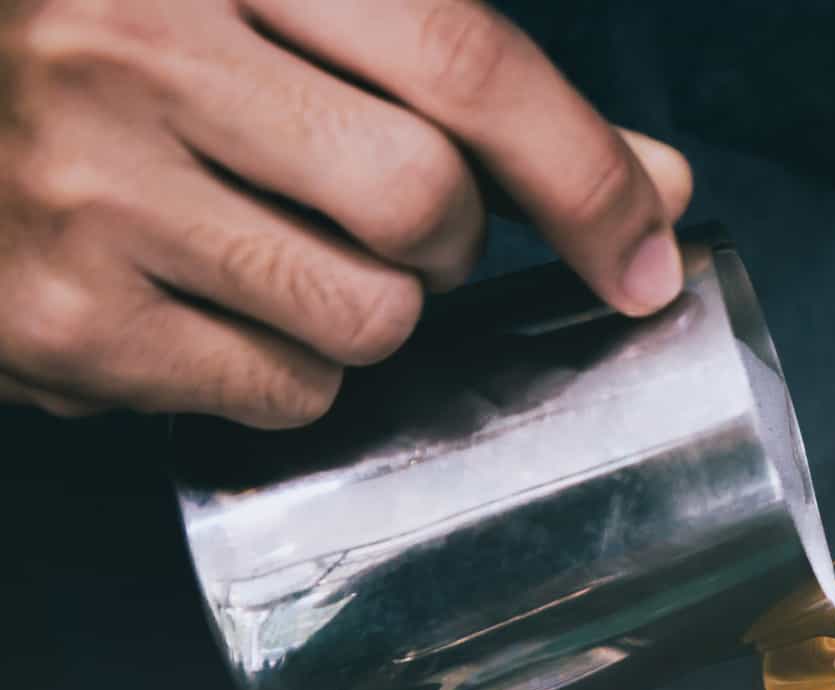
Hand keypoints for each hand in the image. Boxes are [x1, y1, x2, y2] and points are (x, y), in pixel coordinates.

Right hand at [0, 0, 691, 426]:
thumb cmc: (132, 51)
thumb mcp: (294, 17)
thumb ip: (472, 92)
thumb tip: (659, 187)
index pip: (462, 63)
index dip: (583, 171)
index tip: (646, 252)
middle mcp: (140, 50)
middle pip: (427, 202)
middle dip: (451, 241)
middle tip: (391, 221)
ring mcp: (89, 190)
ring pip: (368, 317)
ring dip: (375, 311)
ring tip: (284, 255)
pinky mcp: (61, 320)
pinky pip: (282, 392)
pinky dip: (291, 371)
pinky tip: (214, 305)